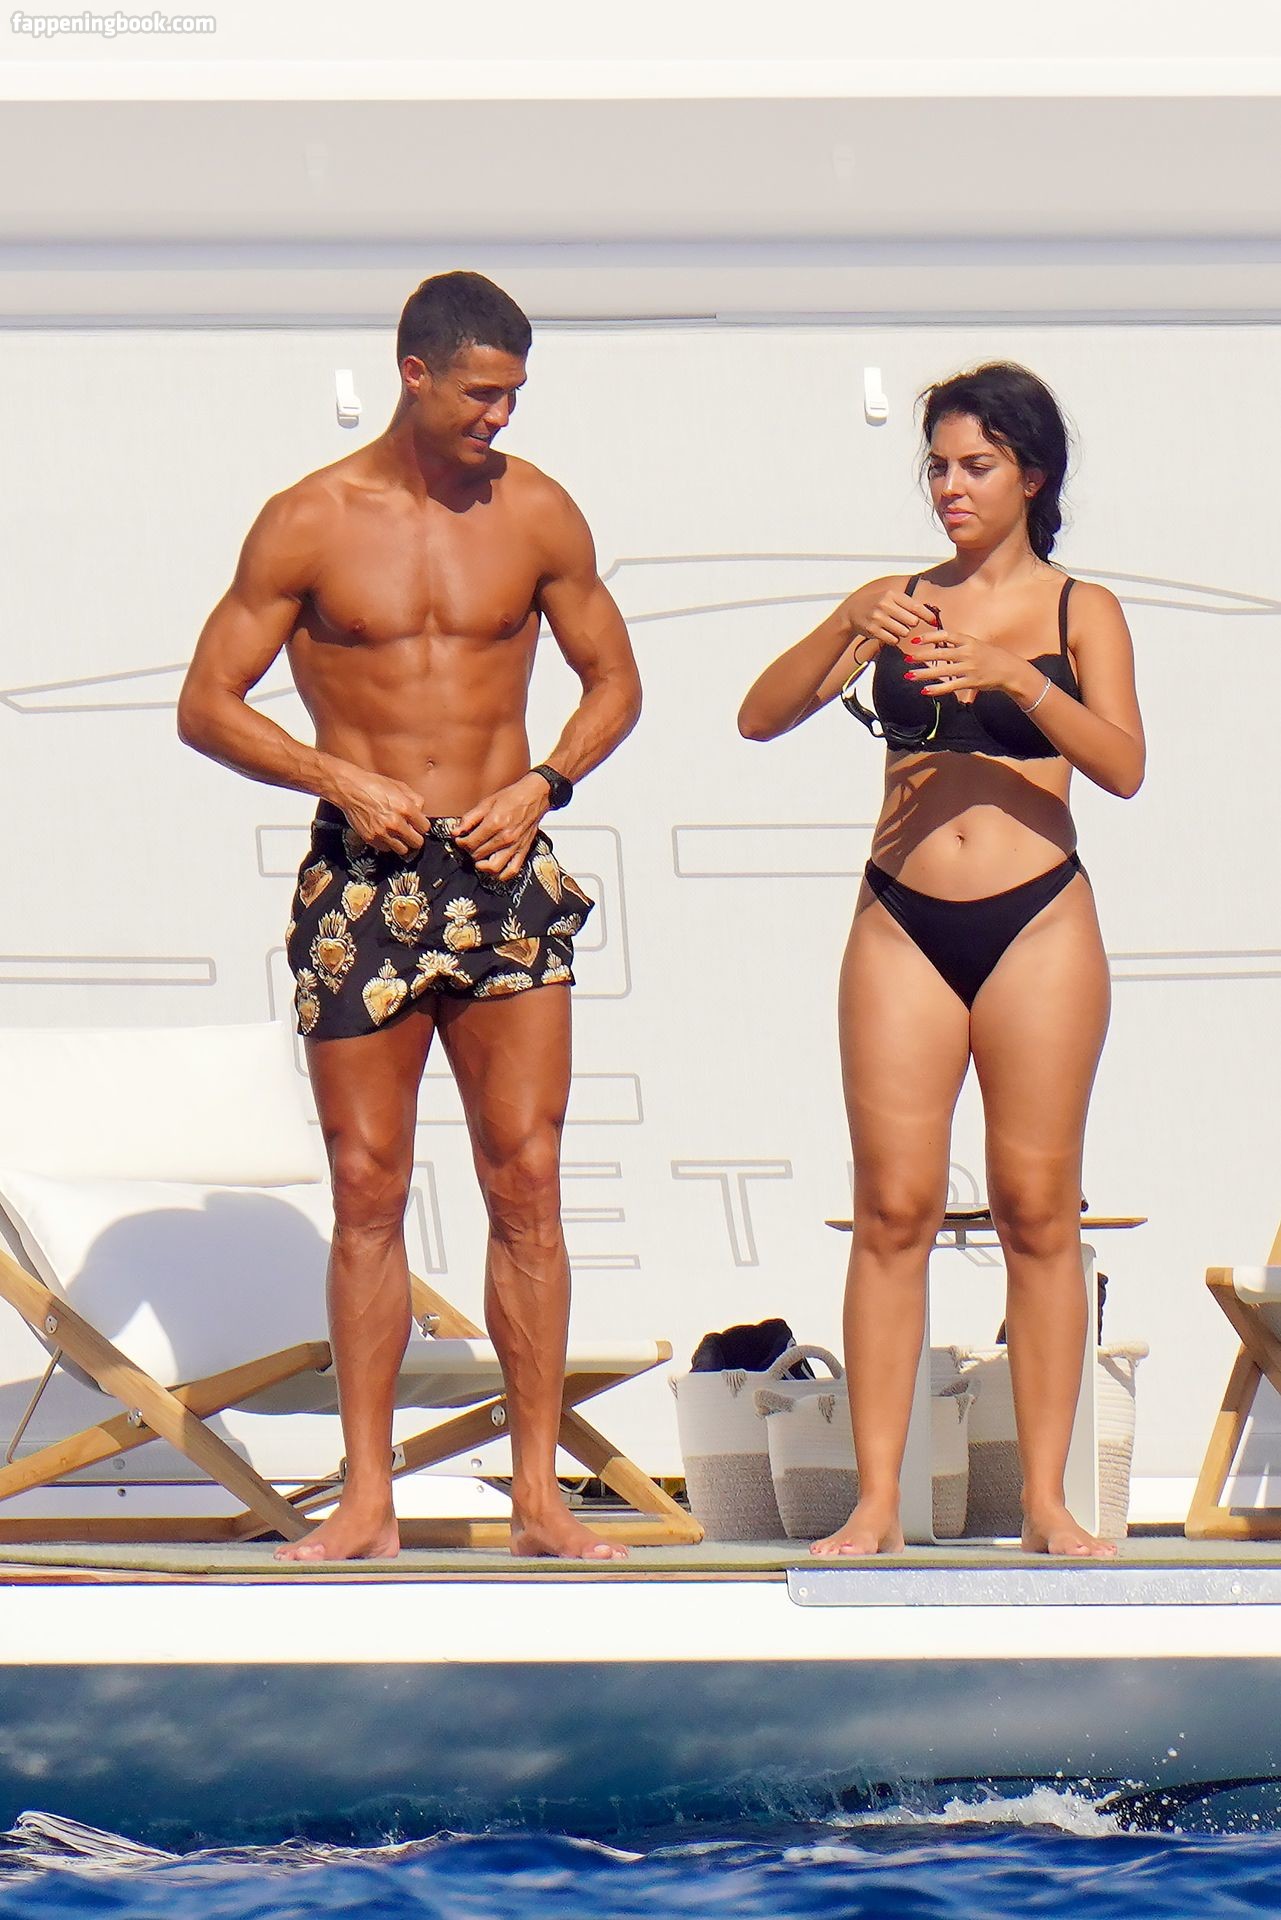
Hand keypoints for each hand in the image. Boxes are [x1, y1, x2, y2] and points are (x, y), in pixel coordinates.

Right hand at [327, 766, 430, 854]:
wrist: (351, 789)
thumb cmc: (374, 785)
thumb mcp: (400, 786)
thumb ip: (415, 800)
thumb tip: (422, 813)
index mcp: (406, 808)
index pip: (425, 828)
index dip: (421, 826)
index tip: (418, 825)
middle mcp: (395, 823)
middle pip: (417, 843)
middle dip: (415, 837)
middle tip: (410, 832)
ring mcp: (382, 832)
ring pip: (402, 850)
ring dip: (401, 843)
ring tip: (397, 835)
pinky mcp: (371, 838)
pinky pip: (386, 849)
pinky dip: (387, 843)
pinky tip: (384, 834)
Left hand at [454, 774, 549, 881]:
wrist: (534, 796)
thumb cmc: (513, 798)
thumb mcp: (486, 803)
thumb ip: (469, 818)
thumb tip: (456, 831)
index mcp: (494, 823)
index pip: (470, 843)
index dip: (461, 843)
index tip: (460, 840)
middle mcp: (505, 837)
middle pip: (479, 855)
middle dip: (470, 851)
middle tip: (468, 846)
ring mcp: (515, 846)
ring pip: (493, 867)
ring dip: (482, 865)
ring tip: (478, 858)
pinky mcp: (523, 850)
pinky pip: (512, 870)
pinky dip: (502, 875)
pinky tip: (495, 869)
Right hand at [844, 586, 948, 658]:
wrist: (852, 611)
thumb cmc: (877, 605)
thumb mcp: (890, 598)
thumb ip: (909, 604)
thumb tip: (932, 615)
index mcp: (892, 594)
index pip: (916, 606)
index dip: (927, 615)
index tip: (934, 621)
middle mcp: (885, 604)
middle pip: (912, 622)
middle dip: (910, 625)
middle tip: (902, 622)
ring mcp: (878, 618)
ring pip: (904, 632)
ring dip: (902, 633)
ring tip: (893, 627)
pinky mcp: (873, 630)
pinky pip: (893, 640)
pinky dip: (893, 639)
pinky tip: (886, 633)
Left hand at [903, 627, 1031, 702]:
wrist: (1010, 670)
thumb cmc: (991, 656)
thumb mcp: (976, 644)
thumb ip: (958, 644)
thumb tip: (938, 644)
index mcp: (968, 641)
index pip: (945, 636)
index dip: (929, 637)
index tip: (915, 641)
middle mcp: (968, 653)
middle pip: (940, 653)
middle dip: (921, 656)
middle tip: (907, 658)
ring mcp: (969, 668)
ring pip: (942, 670)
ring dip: (924, 673)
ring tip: (910, 675)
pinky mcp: (971, 682)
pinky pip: (951, 686)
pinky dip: (937, 689)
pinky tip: (925, 690)